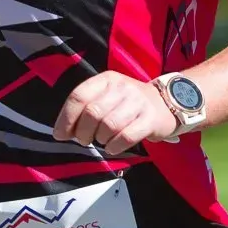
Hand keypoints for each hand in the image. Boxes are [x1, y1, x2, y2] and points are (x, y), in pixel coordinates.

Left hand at [53, 72, 180, 155]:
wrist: (166, 103)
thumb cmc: (128, 103)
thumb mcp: (106, 97)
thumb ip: (84, 110)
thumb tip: (61, 132)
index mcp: (106, 80)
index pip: (79, 96)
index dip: (66, 118)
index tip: (61, 134)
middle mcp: (121, 87)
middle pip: (92, 113)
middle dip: (83, 132)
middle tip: (85, 140)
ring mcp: (137, 102)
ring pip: (109, 126)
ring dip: (100, 139)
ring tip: (102, 140)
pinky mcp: (150, 119)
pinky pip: (126, 137)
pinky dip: (114, 147)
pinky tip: (113, 147)